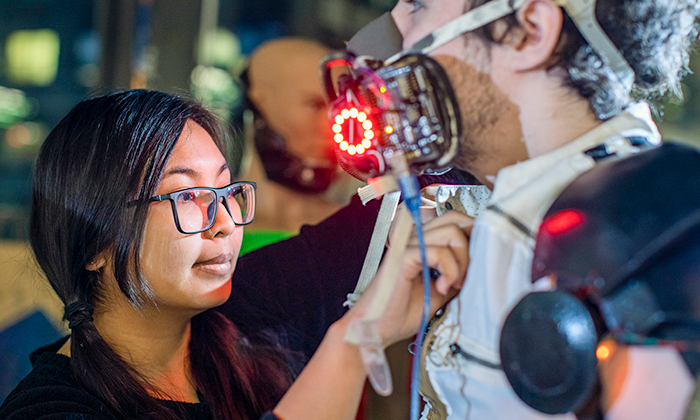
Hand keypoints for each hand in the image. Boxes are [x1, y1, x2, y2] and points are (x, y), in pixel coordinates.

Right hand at [346, 211, 473, 346]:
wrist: (376, 328)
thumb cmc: (401, 312)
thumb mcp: (442, 291)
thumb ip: (457, 273)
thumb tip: (481, 265)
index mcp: (422, 244)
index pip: (455, 221)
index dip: (472, 237)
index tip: (475, 264)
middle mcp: (415, 239)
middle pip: (456, 219)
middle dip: (471, 245)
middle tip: (466, 273)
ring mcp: (408, 246)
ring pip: (452, 232)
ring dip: (461, 262)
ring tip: (453, 284)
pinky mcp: (404, 257)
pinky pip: (439, 252)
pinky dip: (449, 271)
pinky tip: (441, 288)